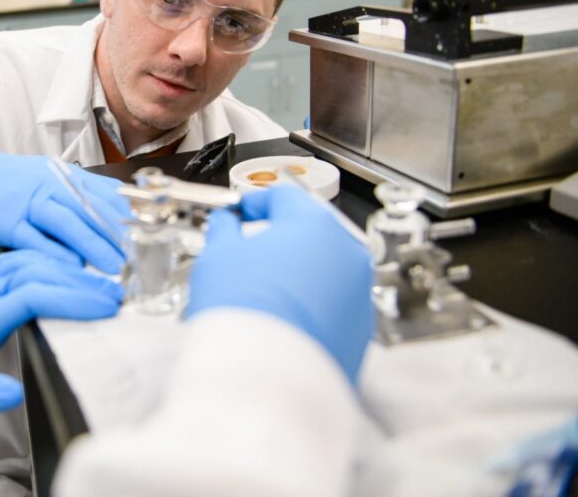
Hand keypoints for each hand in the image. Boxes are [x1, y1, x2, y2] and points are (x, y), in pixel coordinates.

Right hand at [0, 153, 129, 273]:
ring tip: (112, 267)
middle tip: (139, 258)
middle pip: (90, 208)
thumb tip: (123, 216)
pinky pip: (33, 239)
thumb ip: (85, 197)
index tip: (149, 236)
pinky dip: (53, 253)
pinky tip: (71, 268)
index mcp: (67, 176)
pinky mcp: (8, 221)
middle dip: (116, 235)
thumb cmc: (17, 185)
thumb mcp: (53, 182)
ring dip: (92, 246)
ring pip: (66, 223)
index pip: (105, 194)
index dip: (129, 216)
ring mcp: (28, 202)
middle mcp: (50, 185)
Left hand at [0, 250, 123, 429]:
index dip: (67, 298)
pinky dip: (47, 264)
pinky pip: (18, 265)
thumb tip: (14, 392)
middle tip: (116, 297)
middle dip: (75, 281)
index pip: (27, 297)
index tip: (103, 309)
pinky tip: (69, 277)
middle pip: (30, 272)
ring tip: (100, 287)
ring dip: (63, 269)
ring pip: (25, 263)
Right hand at [185, 186, 372, 382]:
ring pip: (325, 270)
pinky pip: (332, 304)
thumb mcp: (218, 258)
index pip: (284, 196)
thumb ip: (224, 231)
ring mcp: (358, 293)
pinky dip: (310, 304)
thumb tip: (226, 225)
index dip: (256, 202)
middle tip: (249, 251)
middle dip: (280, 238)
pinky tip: (281, 318)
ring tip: (262, 291)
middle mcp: (347, 253)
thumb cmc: (243, 311)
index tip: (240, 212)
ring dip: (297, 272)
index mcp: (314, 224)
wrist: (268, 379)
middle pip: (310, 232)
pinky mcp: (359, 330)